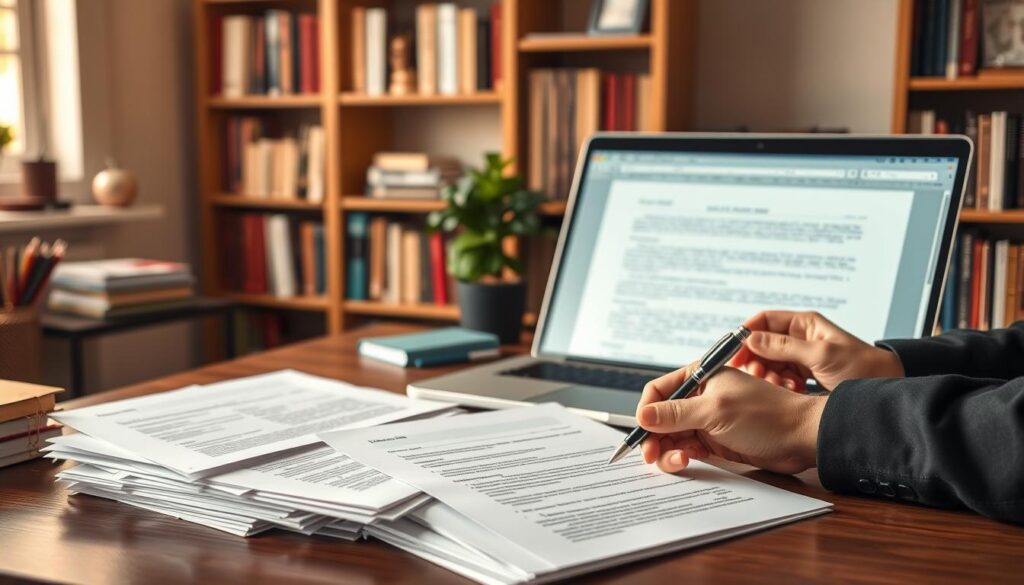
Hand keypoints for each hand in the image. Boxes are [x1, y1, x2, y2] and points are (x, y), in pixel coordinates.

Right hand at [636, 363, 825, 474]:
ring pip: (671, 436)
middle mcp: (700, 397)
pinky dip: (681, 457)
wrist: (801, 438)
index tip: (641, 430)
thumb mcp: (716, 410)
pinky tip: (688, 461)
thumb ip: (676, 413)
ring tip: (679, 460)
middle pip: (660, 417)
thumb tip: (643, 416)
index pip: (659, 390)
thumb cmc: (766, 415)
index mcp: (700, 377)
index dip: (646, 410)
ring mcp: (706, 420)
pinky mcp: (714, 441)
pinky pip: (686, 449)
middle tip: (650, 455)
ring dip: (667, 450)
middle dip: (654, 436)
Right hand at [730, 311, 904, 390]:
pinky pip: (779, 379)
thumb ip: (784, 347)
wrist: (884, 393)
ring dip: (769, 376)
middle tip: (758, 377)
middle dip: (757, 361)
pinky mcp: (801, 377)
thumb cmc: (862, 368)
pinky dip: (780, 387)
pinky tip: (790, 393)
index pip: (763, 321)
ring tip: (782, 386)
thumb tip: (751, 339)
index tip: (734, 353)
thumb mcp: (821, 355)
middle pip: (761, 345)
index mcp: (804, 324)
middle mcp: (799, 338)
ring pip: (768, 364)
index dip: (745, 334)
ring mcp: (799, 358)